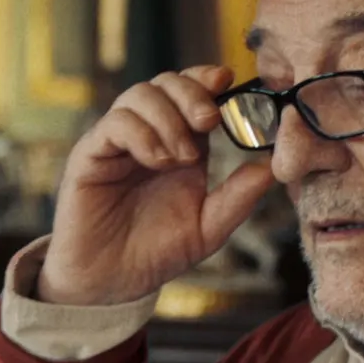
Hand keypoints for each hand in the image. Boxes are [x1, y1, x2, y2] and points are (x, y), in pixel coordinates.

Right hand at [39, 65, 276, 305]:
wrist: (111, 283)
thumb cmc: (156, 253)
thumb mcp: (208, 228)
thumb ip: (238, 197)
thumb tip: (272, 167)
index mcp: (182, 145)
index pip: (194, 93)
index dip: (209, 80)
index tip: (229, 82)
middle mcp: (149, 135)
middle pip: (167, 83)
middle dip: (192, 93)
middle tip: (209, 122)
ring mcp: (118, 142)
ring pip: (140, 95)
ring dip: (168, 118)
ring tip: (181, 157)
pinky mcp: (91, 154)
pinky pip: (115, 123)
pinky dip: (142, 134)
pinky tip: (158, 160)